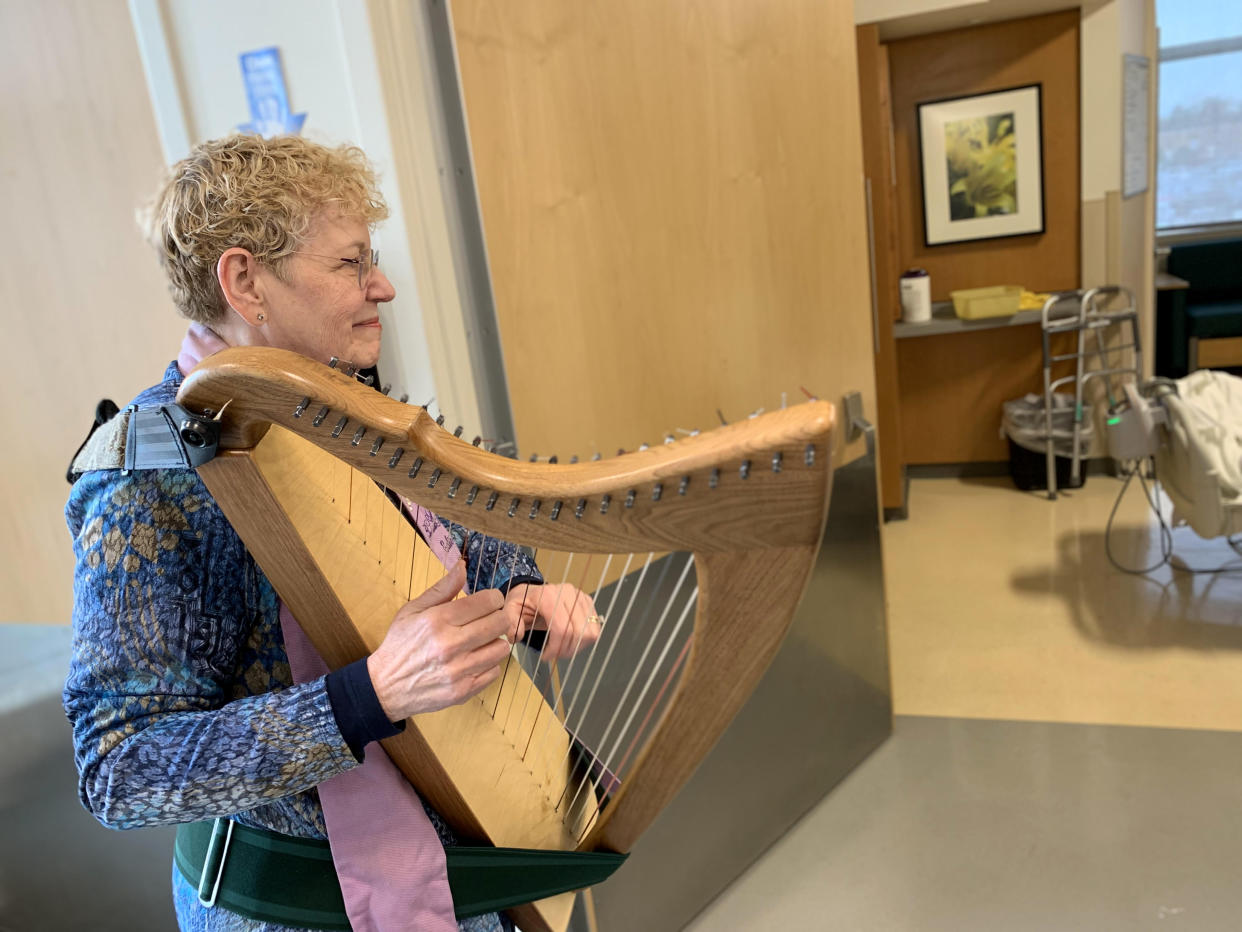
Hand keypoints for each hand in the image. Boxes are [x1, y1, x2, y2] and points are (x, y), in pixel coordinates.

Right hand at [367, 562, 511, 720]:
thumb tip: (463, 565)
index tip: (489, 602)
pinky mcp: (464, 690)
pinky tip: (474, 660)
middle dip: (499, 617)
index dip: (494, 598)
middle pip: (500, 623)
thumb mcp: (413, 610)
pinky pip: (494, 671)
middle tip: (489, 619)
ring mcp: (459, 670)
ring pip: (502, 648)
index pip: (488, 601)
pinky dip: (488, 664)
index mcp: (439, 620)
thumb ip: (442, 588)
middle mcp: (451, 645)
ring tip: (481, 641)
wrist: (385, 687)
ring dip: (495, 642)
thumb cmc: (400, 644)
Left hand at [503, 583, 601, 659]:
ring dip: (576, 646)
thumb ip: (510, 622)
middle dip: (566, 650)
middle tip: (554, 655)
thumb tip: (516, 635)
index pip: (562, 628)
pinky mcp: (588, 603)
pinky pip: (595, 628)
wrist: (534, 592)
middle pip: (578, 632)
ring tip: (562, 648)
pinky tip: (571, 641)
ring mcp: (580, 597)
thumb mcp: (510, 609)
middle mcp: (568, 593)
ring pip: (589, 632)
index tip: (546, 656)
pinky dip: (584, 640)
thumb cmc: (524, 601)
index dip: (556, 648)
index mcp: (549, 595)